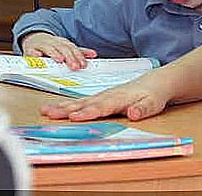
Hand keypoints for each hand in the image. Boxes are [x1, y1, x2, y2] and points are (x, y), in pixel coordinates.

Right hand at [21, 32, 97, 69]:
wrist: (33, 39)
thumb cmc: (52, 46)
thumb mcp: (66, 48)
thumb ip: (79, 52)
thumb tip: (93, 54)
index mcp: (63, 43)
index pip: (72, 49)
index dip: (78, 56)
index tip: (83, 64)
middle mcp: (53, 43)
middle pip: (63, 49)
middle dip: (70, 57)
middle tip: (75, 66)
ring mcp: (42, 45)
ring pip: (49, 48)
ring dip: (55, 54)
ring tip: (60, 60)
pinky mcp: (30, 49)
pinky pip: (32, 51)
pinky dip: (34, 53)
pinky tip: (38, 56)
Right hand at [40, 80, 168, 120]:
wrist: (156, 83)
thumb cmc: (154, 95)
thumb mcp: (153, 103)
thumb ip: (143, 109)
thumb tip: (133, 114)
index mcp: (119, 98)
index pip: (101, 107)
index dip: (88, 113)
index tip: (74, 118)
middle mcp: (108, 96)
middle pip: (85, 104)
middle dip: (67, 110)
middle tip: (49, 114)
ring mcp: (103, 96)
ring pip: (80, 102)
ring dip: (63, 107)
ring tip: (45, 111)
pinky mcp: (101, 98)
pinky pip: (82, 102)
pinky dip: (69, 106)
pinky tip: (57, 110)